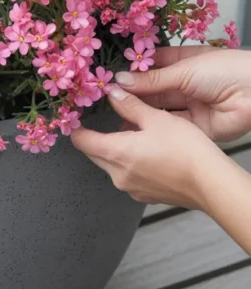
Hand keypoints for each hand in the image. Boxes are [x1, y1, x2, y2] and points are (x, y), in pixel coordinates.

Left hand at [71, 86, 226, 207]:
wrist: (211, 183)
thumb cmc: (184, 148)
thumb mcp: (156, 118)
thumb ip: (130, 105)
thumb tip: (112, 93)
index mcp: (116, 153)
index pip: (81, 141)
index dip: (76, 127)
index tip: (78, 116)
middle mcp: (119, 175)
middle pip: (94, 154)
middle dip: (97, 137)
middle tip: (107, 119)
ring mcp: (132, 189)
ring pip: (112, 165)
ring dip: (117, 149)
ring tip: (135, 133)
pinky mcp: (146, 195)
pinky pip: (129, 175)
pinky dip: (131, 162)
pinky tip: (149, 151)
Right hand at [115, 47, 250, 143]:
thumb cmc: (224, 70)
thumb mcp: (183, 70)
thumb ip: (152, 79)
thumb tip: (121, 80)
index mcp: (184, 61)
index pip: (152, 64)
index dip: (133, 69)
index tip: (111, 75)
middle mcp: (185, 83)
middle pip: (153, 87)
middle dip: (133, 90)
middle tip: (106, 94)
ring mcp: (189, 105)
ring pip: (159, 108)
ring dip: (139, 109)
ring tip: (114, 109)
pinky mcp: (194, 127)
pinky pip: (170, 125)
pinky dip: (153, 125)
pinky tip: (134, 124)